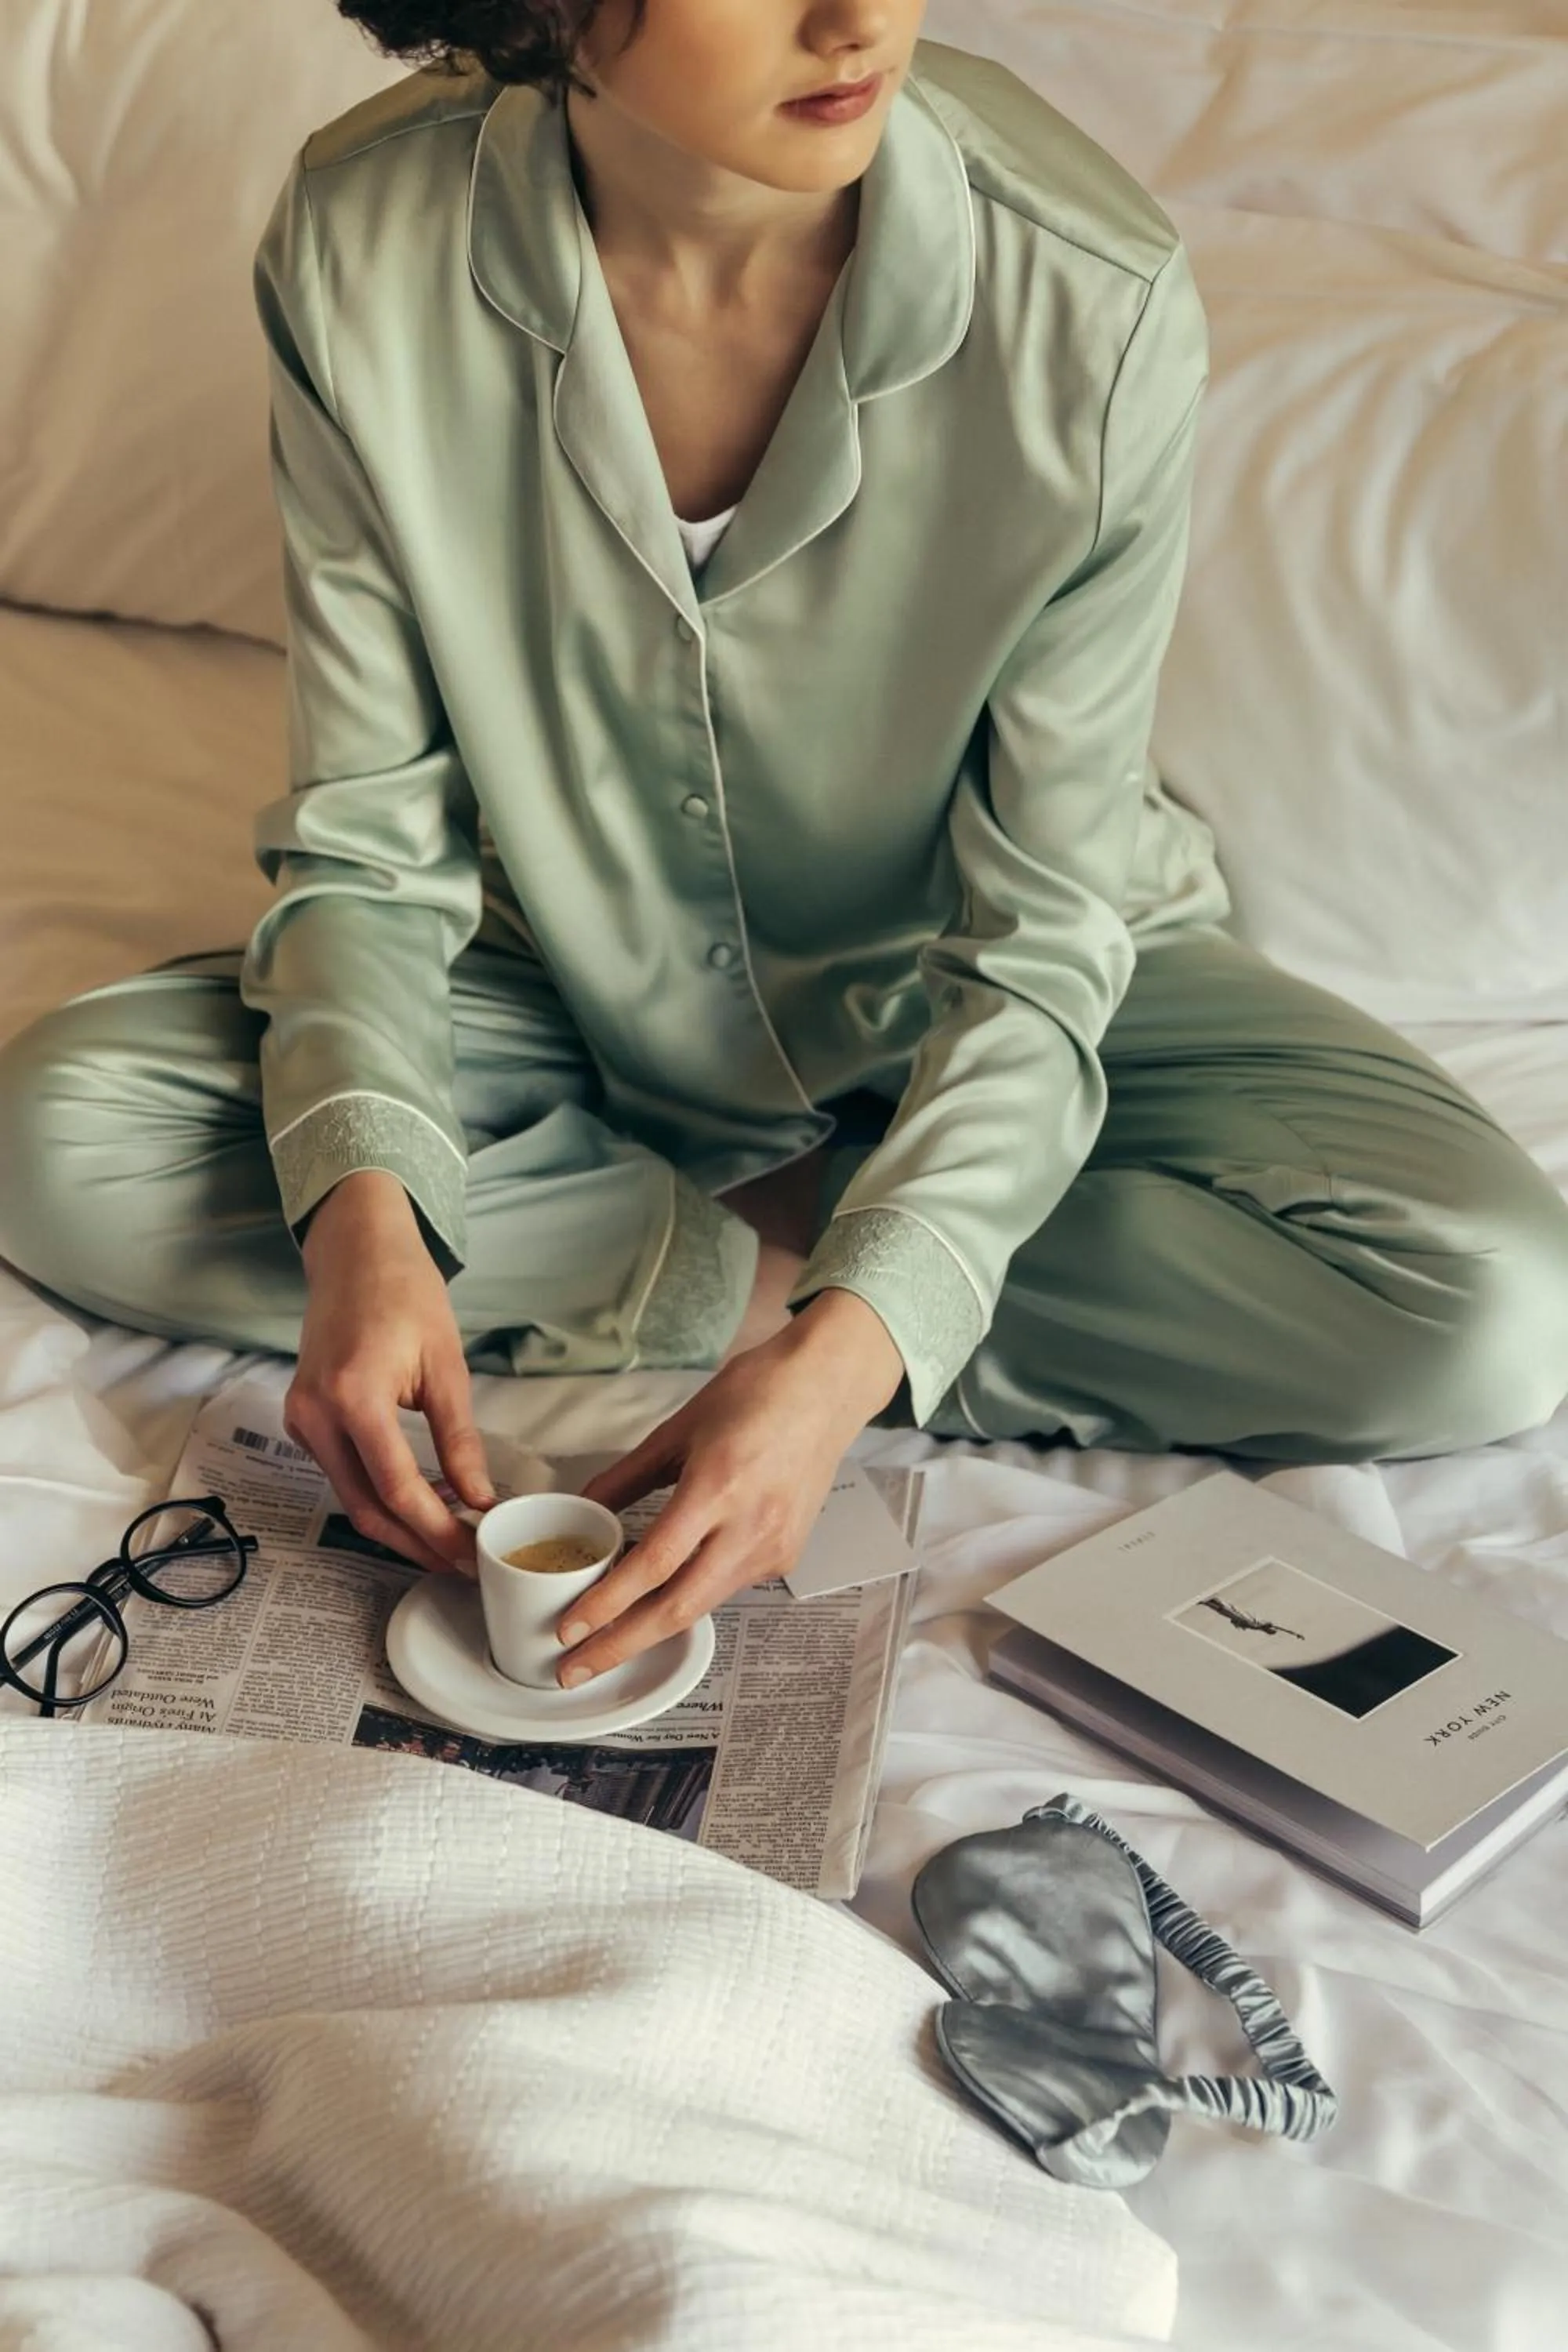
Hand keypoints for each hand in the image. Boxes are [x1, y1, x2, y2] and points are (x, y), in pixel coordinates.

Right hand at [286, 1170, 495, 1577]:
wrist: (356, 1253)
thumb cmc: (407, 1294)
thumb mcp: (446, 1365)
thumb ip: (459, 1439)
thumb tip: (479, 1500)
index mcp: (353, 1396)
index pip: (397, 1487)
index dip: (437, 1530)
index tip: (473, 1555)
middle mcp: (315, 1414)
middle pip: (365, 1507)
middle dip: (416, 1545)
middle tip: (462, 1566)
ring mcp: (300, 1419)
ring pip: (350, 1496)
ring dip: (399, 1525)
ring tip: (450, 1541)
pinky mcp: (301, 1419)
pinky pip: (340, 1473)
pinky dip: (378, 1495)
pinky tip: (422, 1500)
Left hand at [561, 1289, 903, 1682]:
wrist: (827, 1388)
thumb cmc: (753, 1396)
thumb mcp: (676, 1430)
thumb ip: (626, 1477)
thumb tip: (582, 1510)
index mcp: (717, 1487)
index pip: (654, 1564)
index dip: (607, 1604)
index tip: (567, 1629)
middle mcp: (749, 1526)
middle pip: (678, 1607)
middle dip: (620, 1646)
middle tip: (573, 1669)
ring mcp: (774, 1546)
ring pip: (703, 1603)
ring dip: (652, 1625)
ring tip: (604, 1635)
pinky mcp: (786, 1554)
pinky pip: (727, 1586)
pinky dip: (688, 1594)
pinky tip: (661, 1593)